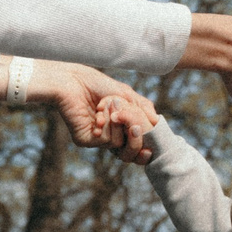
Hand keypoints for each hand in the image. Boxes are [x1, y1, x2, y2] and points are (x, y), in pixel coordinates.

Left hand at [20, 62, 157, 161]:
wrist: (74, 80)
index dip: (147, 147)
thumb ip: (143, 109)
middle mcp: (108, 137)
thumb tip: (157, 123)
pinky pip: (107, 141)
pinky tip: (97, 112)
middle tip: (131, 119)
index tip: (151, 144)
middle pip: (132, 151)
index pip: (137, 145)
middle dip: (136, 131)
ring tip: (105, 105)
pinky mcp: (85, 141)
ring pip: (120, 143)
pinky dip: (107, 123)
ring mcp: (96, 141)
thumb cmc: (98, 85)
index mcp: (119, 128)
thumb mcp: (127, 95)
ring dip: (117, 120)